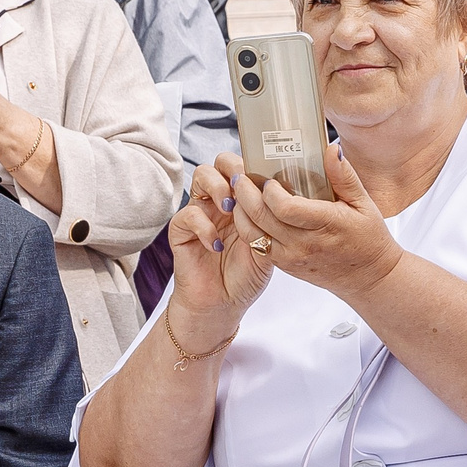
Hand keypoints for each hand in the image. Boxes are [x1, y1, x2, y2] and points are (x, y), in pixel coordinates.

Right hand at [167, 153, 274, 331]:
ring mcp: (201, 212)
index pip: (243, 167)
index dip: (253, 164)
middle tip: (244, 185)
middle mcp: (220, 201)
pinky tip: (217, 245)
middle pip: (219, 163)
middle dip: (232, 167)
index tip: (266, 176)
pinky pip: (189, 214)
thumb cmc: (246, 275)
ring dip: (217, 187)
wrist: (223, 303)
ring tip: (230, 209)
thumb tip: (284, 197)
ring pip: (201, 176)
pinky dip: (204, 226)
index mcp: (242, 202)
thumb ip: (272, 222)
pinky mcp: (182, 230)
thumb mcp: (269, 246)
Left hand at [229, 142, 404, 301]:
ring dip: (241, 212)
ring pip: (252, 234)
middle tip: (240, 178)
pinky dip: (248, 229)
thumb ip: (344, 176)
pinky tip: (249, 215)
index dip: (270, 191)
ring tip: (239, 195)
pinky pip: (256, 247)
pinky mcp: (285, 266)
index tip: (269, 180)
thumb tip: (331, 149)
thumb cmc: (368, 240)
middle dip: (245, 194)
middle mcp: (304, 245)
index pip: (285, 208)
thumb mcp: (363, 203)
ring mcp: (292, 257)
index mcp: (326, 225)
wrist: (368, 276)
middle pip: (262, 218)